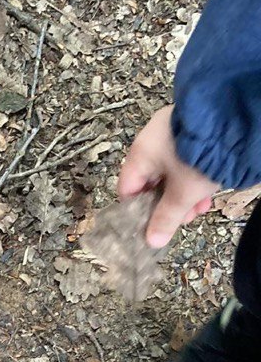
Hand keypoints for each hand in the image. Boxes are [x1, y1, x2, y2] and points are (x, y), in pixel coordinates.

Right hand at [118, 104, 217, 247]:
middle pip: (150, 182)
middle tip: (183, 217)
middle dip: (167, 204)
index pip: (127, 189)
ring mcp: (170, 131)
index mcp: (140, 153)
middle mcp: (151, 140)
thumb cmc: (200, 157)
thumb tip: (152, 241)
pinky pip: (183, 158)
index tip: (152, 223)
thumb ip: (166, 218)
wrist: (234, 121)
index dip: (138, 210)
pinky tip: (206, 190)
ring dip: (182, 193)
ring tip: (199, 207)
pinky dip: (191, 176)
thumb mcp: (183, 193)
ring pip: (170, 172)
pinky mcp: (189, 129)